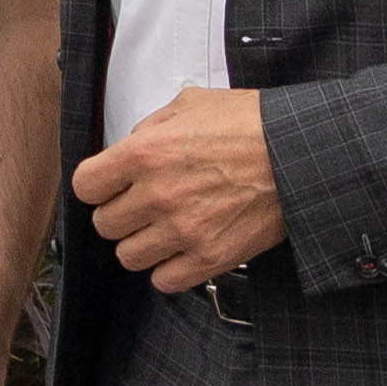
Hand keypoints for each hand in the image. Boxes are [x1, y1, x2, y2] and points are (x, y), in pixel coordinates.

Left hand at [77, 84, 286, 295]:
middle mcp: (157, 195)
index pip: (85, 186)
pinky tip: (180, 252)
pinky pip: (165, 281)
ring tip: (161, 231)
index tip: (108, 186)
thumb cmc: (253, 125)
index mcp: (144, 154)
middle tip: (140, 207)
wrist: (301, 154)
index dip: (97, 185)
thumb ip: (152, 126)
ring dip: (141, 244)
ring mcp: (184, 230)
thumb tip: (135, 143)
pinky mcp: (211, 257)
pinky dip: (168, 270)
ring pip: (129, 256)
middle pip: (104, 224)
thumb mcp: (191, 104)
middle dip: (119, 214)